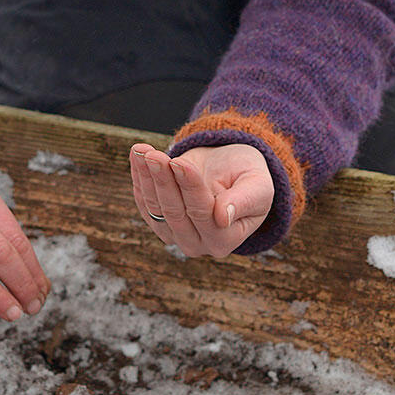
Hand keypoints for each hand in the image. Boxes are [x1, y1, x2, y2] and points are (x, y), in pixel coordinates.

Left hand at [129, 143, 273, 257]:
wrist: (231, 172)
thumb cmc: (248, 177)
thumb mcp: (257, 185)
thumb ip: (243, 201)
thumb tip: (222, 218)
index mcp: (226, 239)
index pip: (203, 212)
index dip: (190, 187)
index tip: (179, 162)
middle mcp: (199, 244)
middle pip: (175, 212)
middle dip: (163, 180)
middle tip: (153, 155)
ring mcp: (175, 236)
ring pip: (155, 207)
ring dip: (146, 177)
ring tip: (142, 150)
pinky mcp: (158, 223)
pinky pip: (144, 202)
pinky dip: (139, 178)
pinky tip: (137, 155)